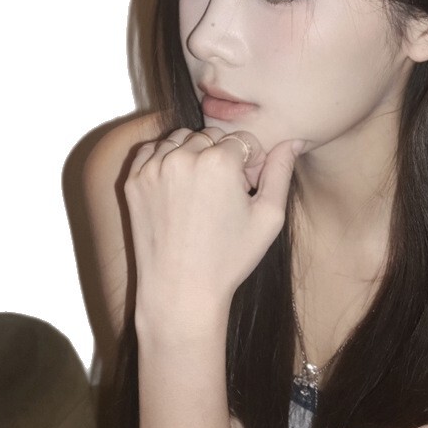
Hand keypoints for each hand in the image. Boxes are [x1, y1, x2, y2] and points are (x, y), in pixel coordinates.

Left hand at [125, 127, 302, 331]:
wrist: (180, 291)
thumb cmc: (230, 258)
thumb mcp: (269, 216)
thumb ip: (281, 171)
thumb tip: (293, 141)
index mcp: (219, 162)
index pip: (243, 139)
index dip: (251, 161)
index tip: (248, 186)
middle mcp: (184, 156)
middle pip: (212, 136)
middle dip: (223, 155)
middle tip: (225, 190)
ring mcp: (155, 167)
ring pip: (182, 139)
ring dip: (194, 153)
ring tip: (201, 187)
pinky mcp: (134, 180)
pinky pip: (153, 150)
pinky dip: (166, 158)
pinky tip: (177, 186)